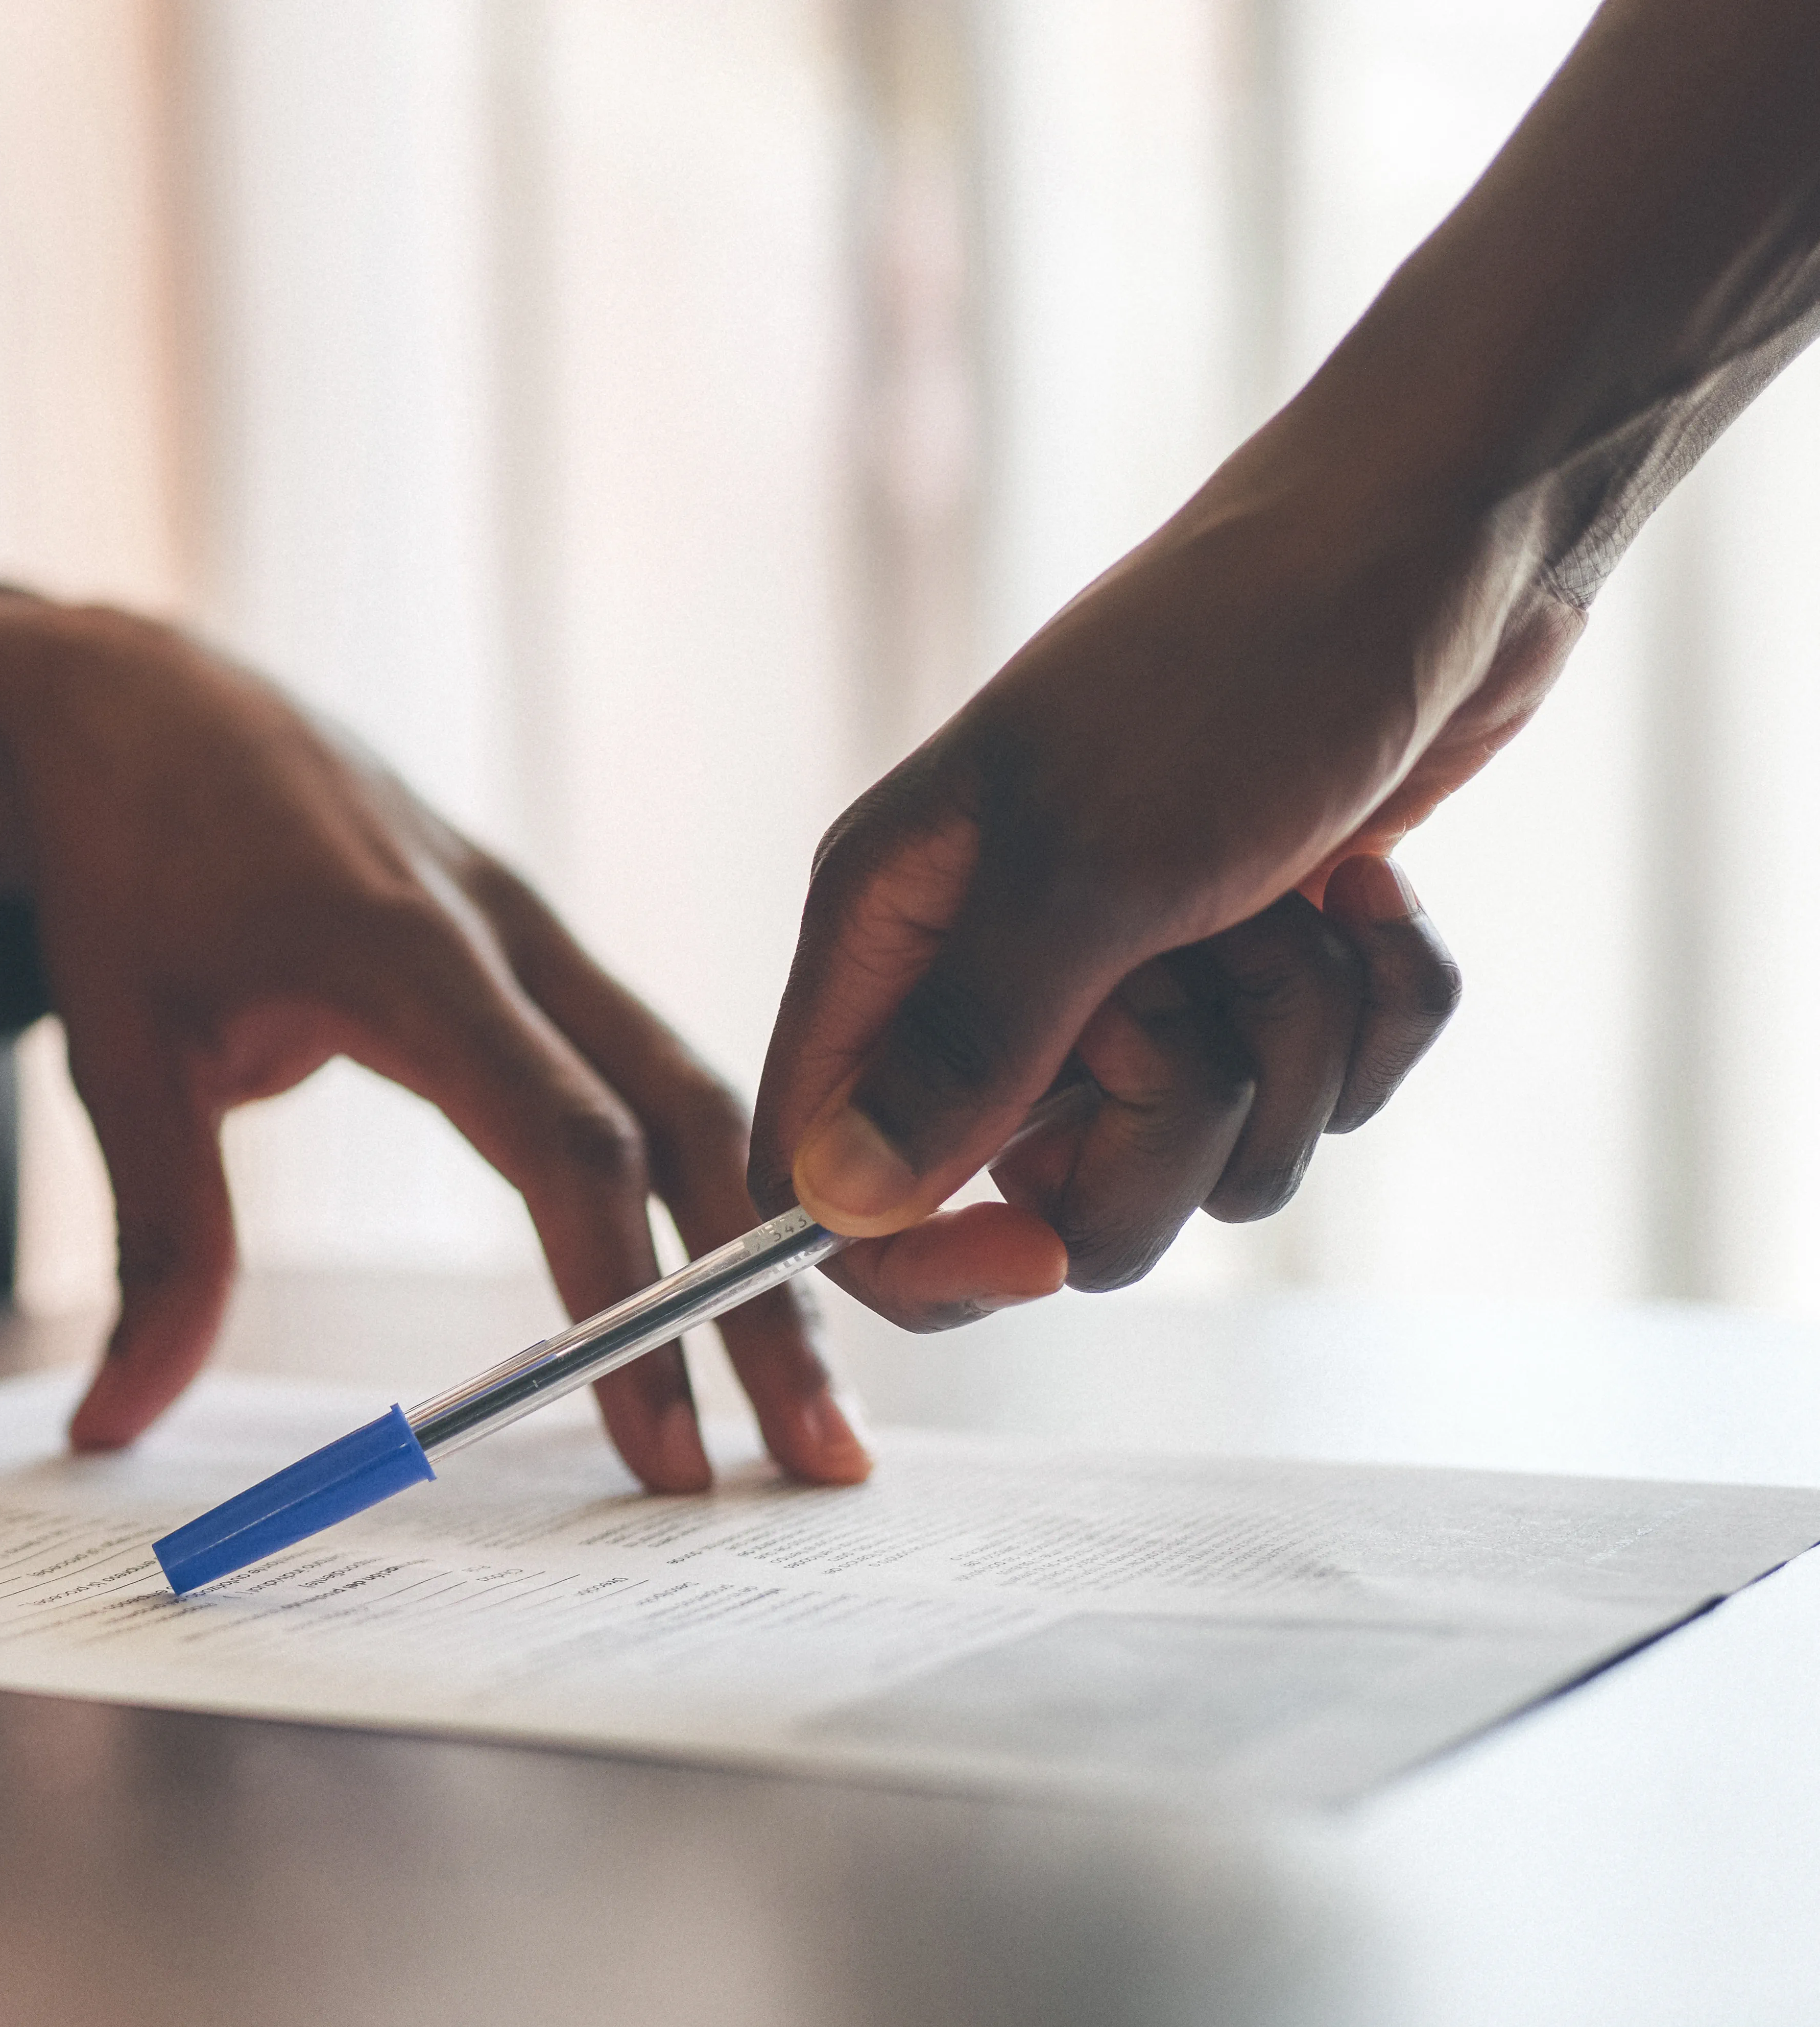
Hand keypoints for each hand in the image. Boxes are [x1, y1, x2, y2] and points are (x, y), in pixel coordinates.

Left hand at [0, 591, 869, 1491]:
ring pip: (699, 1091)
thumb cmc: (127, 861)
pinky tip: (750, 1279)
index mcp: (407, 949)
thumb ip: (155, 1239)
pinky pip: (656, 1062)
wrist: (142, 704)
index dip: (624, 1294)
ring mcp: (538, 931)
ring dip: (762, 1244)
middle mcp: (506, 932)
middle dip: (759, 1297)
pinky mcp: (541, 945)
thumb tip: (114, 1422)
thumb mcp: (115, 1048)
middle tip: (819, 1460)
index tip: (661, 1442)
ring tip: (810, 1403)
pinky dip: (716, 1173)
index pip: (565, 1138)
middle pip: (685, 1122)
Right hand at [750, 445, 1578, 1324]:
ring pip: (1206, 1161)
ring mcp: (1134, 972)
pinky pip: (1324, 1095)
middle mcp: (994, 966)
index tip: (1038, 1251)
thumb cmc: (1234, 665)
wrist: (1441, 533)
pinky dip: (1375, 1012)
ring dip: (1290, 1056)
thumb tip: (837, 1203)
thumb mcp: (1084, 865)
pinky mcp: (1260, 966)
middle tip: (1195, 1000)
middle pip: (1047, 1195)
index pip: (827, 1168)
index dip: (917, 1250)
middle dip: (1166, 1132)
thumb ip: (962, 1048)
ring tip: (1292, 913)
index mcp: (894, 930)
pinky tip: (1362, 895)